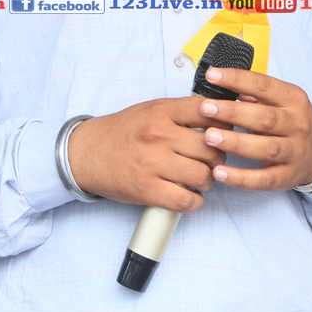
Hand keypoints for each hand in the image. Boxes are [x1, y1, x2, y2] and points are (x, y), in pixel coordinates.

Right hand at [67, 98, 230, 212]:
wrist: (86, 152)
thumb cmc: (122, 132)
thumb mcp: (151, 110)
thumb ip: (182, 112)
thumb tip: (218, 116)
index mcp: (162, 111)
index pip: (209, 112)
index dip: (224, 124)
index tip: (225, 132)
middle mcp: (159, 135)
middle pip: (212, 148)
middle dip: (218, 158)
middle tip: (211, 161)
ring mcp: (153, 163)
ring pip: (203, 176)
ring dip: (208, 181)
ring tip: (199, 179)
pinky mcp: (147, 190)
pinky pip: (186, 200)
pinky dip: (194, 202)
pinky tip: (189, 196)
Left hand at [197, 68, 311, 192]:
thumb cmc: (291, 121)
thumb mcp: (282, 101)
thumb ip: (255, 94)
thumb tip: (223, 86)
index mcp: (293, 99)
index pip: (264, 85)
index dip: (237, 79)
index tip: (212, 76)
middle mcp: (297, 124)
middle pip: (265, 118)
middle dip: (233, 112)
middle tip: (205, 108)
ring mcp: (295, 151)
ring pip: (265, 148)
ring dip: (235, 143)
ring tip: (209, 137)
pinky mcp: (288, 176)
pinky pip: (264, 179)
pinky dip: (241, 178)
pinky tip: (219, 172)